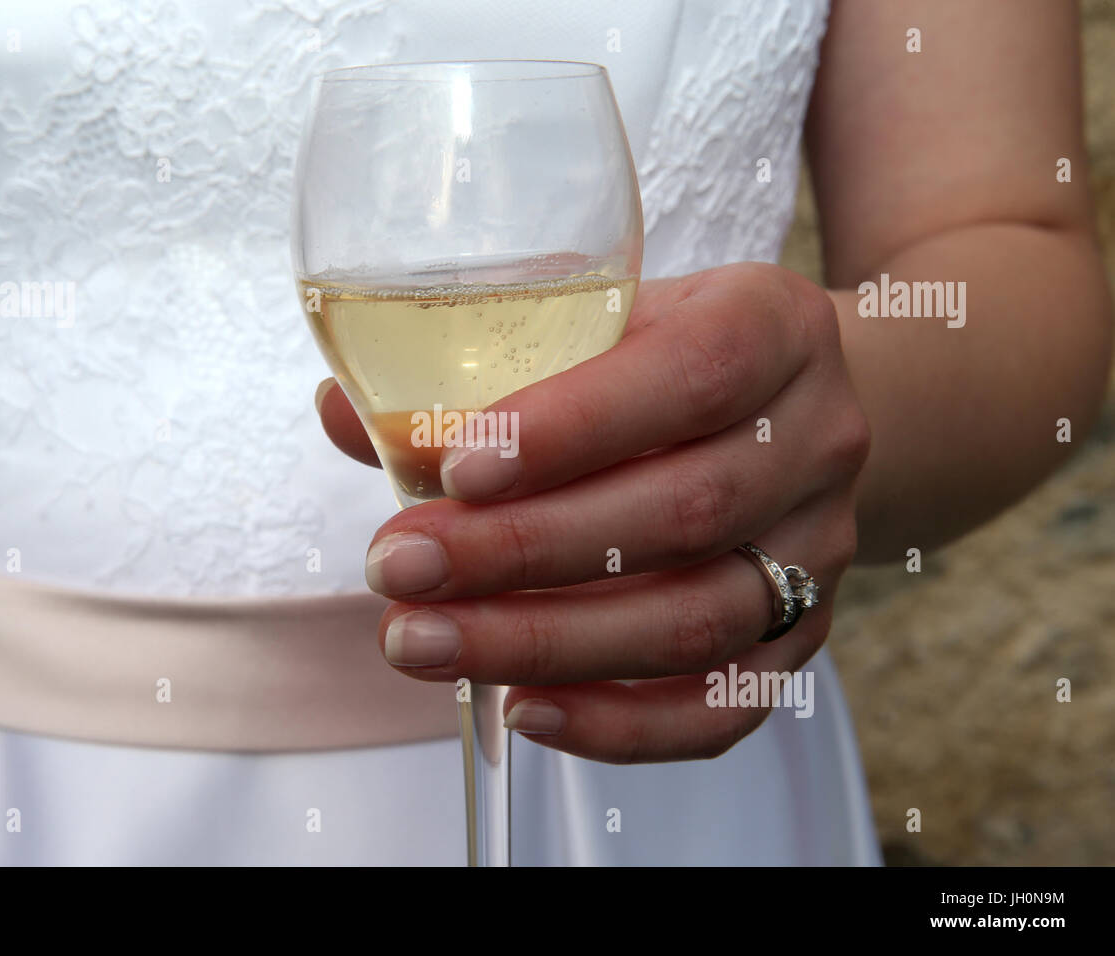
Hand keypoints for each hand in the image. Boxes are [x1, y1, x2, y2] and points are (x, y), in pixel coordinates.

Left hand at [316, 262, 870, 762]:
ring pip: (695, 620)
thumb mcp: (594, 323)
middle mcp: (813, 440)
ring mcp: (820, 551)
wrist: (785, 408)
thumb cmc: (663, 358)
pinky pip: (724, 707)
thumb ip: (478, 366)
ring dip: (546, 644)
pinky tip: (522, 711)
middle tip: (398, 570)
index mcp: (770, 327)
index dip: (574, 428)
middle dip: (522, 553)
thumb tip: (343, 415)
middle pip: (683, 512)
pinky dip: (620, 724)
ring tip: (423, 643)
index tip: (457, 470)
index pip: (689, 374)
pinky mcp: (801, 637)